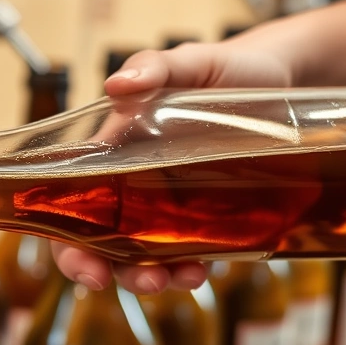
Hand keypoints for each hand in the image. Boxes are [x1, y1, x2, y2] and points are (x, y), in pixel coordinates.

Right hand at [53, 39, 294, 293]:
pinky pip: (186, 253)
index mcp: (114, 152)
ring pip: (140, 256)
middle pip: (99, 242)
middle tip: (143, 283)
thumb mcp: (190, 61)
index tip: (85, 268)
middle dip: (113, 271)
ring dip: (152, 277)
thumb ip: (155, 67)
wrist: (279, 79)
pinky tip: (205, 270)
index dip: (67, 243)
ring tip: (183, 279)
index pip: (70, 204)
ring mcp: (168, 206)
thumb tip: (116, 84)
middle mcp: (132, 185)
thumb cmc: (224, 68)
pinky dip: (189, 269)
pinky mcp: (204, 217)